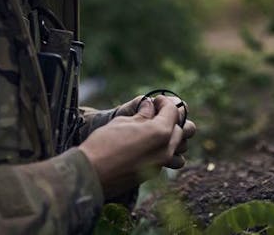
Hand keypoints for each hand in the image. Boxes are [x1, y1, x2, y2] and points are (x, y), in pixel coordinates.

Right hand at [78, 96, 195, 197]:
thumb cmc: (103, 144)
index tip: (156, 100)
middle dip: (172, 118)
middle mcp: (166, 149)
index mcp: (160, 132)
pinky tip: (151, 145)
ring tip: (156, 130)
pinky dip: (166, 151)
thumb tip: (149, 106)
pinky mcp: (153, 174)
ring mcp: (161, 163)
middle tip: (156, 113)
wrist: (90, 173)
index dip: (164, 102)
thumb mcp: (123, 121)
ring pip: (181, 147)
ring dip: (173, 136)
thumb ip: (142, 114)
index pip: (173, 111)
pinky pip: (169, 159)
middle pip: (183, 129)